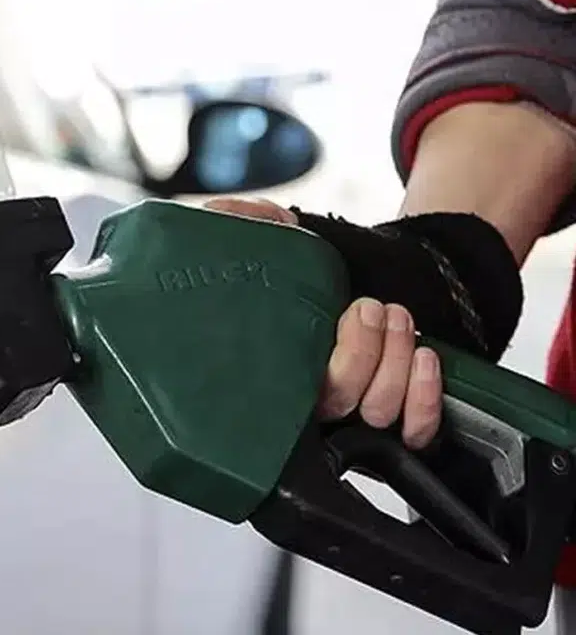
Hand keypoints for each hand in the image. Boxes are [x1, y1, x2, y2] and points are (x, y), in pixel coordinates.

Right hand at [204, 198, 443, 447]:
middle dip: (362, 352)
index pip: (287, 400)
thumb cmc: (344, 266)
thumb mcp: (299, 240)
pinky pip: (415, 431)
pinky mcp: (403, 417)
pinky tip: (424, 358)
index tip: (338, 315)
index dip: (314, 371)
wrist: (400, 272)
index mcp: (284, 368)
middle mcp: (320, 398)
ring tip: (397, 316)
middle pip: (339, 404)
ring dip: (395, 361)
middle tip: (371, 307)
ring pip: (377, 413)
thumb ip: (258, 226)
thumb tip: (221, 214)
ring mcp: (360, 411)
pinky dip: (423, 397)